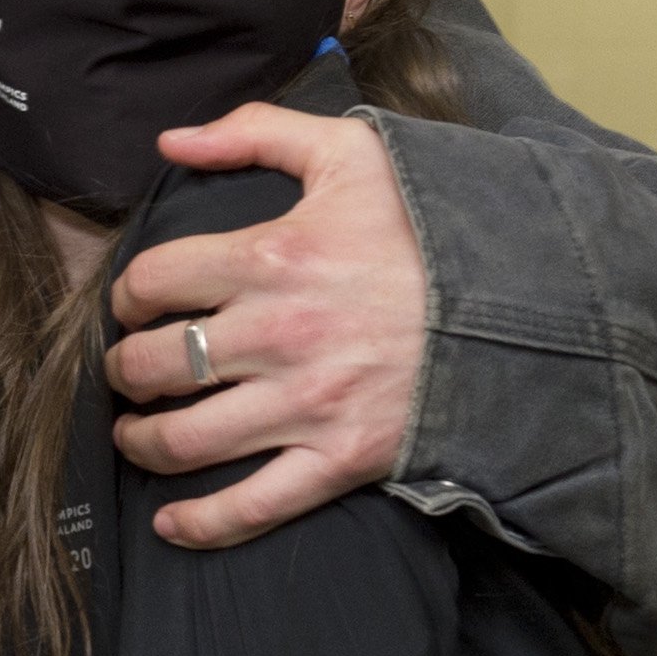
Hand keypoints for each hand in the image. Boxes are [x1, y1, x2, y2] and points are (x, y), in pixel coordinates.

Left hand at [105, 105, 425, 546]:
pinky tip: (170, 523)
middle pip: (153, 364)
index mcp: (270, 257)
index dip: (128, 294)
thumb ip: (255, 131)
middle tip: (130, 369)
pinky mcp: (340, 460)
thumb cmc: (435, 226)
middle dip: (125, 369)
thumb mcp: (351, 152)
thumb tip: (171, 138)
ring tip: (136, 432)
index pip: (153, 281)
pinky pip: (251, 506)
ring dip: (142, 440)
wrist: (531, 303)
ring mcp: (306, 405)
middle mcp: (275, 335)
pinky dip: (200, 524)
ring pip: (184, 439)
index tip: (136, 303)